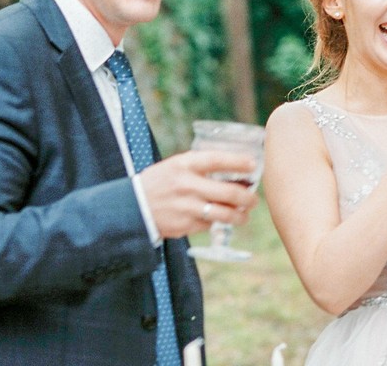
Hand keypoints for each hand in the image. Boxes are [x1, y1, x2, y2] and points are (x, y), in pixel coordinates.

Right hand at [139, 150, 259, 238]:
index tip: (254, 165)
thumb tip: (238, 171)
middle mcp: (187, 185)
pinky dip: (217, 223)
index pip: (217, 160)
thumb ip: (202, 166)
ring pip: (225, 214)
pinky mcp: (185, 225)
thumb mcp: (176, 166)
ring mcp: (187, 207)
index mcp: (184, 165)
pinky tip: (220, 220)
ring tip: (244, 215)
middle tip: (254, 199)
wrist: (132, 207)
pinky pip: (210, 224)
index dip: (238, 162)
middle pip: (229, 192)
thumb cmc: (161, 183)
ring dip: (240, 216)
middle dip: (248, 198)